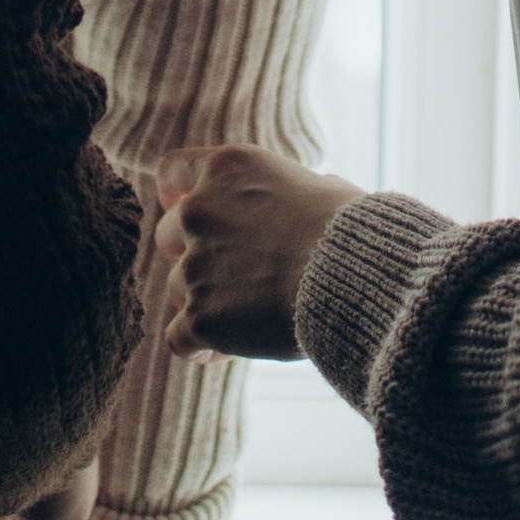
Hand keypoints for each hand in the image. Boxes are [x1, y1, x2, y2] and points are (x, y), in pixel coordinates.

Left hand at [156, 143, 363, 361]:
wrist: (352, 274)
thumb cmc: (351, 230)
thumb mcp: (319, 186)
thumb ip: (289, 193)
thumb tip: (303, 200)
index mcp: (226, 169)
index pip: (172, 174)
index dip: (177, 198)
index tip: (188, 213)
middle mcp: (200, 211)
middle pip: (167, 235)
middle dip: (192, 255)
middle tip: (231, 274)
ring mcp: (195, 265)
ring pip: (177, 289)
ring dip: (203, 302)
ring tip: (246, 319)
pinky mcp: (200, 317)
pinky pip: (178, 337)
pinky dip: (197, 345)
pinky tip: (221, 350)